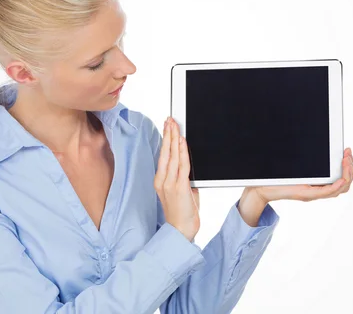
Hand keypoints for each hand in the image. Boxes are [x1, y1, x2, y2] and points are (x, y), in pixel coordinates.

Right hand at [154, 117, 200, 241]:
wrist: (180, 232)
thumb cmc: (182, 215)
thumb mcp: (184, 193)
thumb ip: (186, 180)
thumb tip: (191, 170)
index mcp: (161, 181)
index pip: (163, 156)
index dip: (165, 141)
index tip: (168, 128)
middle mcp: (162, 180)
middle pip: (165, 152)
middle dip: (168, 134)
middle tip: (170, 120)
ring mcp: (169, 183)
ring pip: (171, 155)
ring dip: (173, 138)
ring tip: (174, 125)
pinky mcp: (178, 187)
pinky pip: (181, 165)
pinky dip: (181, 151)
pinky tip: (181, 141)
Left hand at [246, 148, 352, 202]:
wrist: (262, 188)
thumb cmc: (276, 177)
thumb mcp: (295, 165)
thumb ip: (306, 158)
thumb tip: (312, 140)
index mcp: (317, 184)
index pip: (341, 179)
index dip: (348, 167)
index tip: (347, 151)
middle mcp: (318, 190)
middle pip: (345, 185)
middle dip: (351, 169)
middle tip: (349, 155)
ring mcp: (313, 193)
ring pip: (340, 189)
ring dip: (347, 175)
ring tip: (347, 161)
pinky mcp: (306, 194)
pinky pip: (327, 192)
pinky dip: (337, 185)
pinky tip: (341, 178)